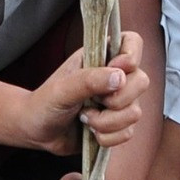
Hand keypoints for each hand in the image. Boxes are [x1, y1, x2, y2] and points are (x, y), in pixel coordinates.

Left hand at [22, 31, 148, 154]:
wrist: (36, 131)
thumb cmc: (45, 103)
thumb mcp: (62, 89)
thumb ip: (89, 80)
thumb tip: (120, 77)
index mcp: (101, 56)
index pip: (133, 42)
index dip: (131, 56)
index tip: (114, 69)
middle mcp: (114, 76)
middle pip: (142, 81)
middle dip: (117, 99)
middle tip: (94, 101)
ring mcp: (119, 101)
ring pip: (135, 112)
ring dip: (107, 122)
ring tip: (85, 118)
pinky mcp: (118, 124)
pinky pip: (128, 132)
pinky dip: (107, 137)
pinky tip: (90, 132)